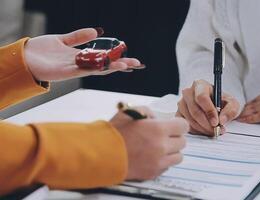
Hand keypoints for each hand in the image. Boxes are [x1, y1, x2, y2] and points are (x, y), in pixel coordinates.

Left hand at [24, 28, 141, 80]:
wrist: (24, 57)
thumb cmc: (41, 50)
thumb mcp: (63, 39)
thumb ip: (79, 37)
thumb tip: (96, 32)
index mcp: (81, 58)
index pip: (104, 58)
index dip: (117, 58)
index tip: (131, 58)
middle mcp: (81, 65)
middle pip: (105, 65)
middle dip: (121, 64)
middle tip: (137, 63)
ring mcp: (75, 69)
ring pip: (98, 69)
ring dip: (112, 67)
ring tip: (126, 65)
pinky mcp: (67, 72)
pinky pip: (84, 69)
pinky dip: (96, 68)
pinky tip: (106, 66)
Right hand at [110, 109, 187, 179]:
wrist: (102, 154)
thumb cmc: (114, 133)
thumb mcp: (130, 112)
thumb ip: (147, 112)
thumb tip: (155, 118)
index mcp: (158, 129)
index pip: (183, 126)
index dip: (178, 125)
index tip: (174, 126)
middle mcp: (162, 146)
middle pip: (182, 142)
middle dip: (174, 137)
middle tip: (164, 136)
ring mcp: (159, 161)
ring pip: (178, 156)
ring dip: (172, 151)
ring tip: (160, 148)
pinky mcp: (153, 172)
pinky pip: (167, 167)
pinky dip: (163, 162)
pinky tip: (152, 157)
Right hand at [176, 79, 239, 135]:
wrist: (217, 108)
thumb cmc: (223, 103)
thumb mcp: (233, 104)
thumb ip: (231, 110)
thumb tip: (222, 120)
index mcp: (200, 85)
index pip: (201, 97)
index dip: (209, 111)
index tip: (216, 122)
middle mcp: (188, 92)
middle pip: (194, 111)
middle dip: (207, 123)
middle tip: (216, 130)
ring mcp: (181, 104)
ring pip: (190, 120)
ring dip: (203, 129)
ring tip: (213, 131)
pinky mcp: (178, 114)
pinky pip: (186, 125)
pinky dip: (197, 131)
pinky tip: (205, 130)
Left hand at [238, 82, 259, 128]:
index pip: (258, 97)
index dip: (248, 105)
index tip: (242, 109)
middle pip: (256, 103)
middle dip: (245, 110)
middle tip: (236, 115)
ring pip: (257, 109)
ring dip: (246, 115)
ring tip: (239, 119)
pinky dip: (252, 119)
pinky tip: (247, 121)